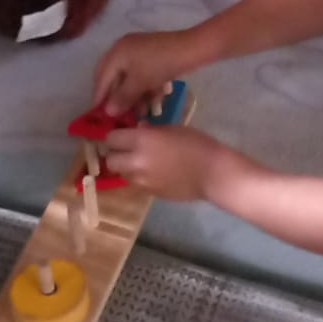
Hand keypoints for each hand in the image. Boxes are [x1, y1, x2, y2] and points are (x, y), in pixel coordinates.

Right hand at [94, 30, 200, 113]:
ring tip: (140, 114)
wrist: (192, 49)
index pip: (101, 78)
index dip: (99, 97)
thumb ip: (122, 97)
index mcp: (116, 52)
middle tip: (117, 115)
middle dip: (118, 98)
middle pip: (115, 78)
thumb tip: (107, 112)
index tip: (98, 116)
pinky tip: (153, 104)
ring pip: (131, 79)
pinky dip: (145, 89)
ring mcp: (140, 52)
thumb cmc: (160, 64)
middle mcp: (124, 50)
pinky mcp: (154, 57)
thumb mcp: (139, 82)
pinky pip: (143, 75)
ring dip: (134, 96)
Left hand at [104, 126, 230, 201]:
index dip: (116, 135)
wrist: (212, 173)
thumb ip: (151, 129)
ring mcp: (141, 180)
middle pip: (110, 160)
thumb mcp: (173, 128)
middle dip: (115, 154)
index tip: (123, 133)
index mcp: (141, 140)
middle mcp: (136, 161)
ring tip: (141, 161)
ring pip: (121, 174)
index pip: (111, 138)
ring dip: (126, 167)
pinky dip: (138, 177)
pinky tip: (153, 172)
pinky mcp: (149, 193)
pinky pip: (135, 183)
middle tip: (127, 149)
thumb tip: (138, 128)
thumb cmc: (197, 144)